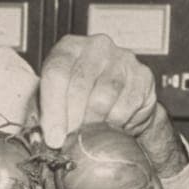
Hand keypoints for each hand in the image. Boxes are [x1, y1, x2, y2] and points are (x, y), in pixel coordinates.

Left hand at [37, 33, 184, 177]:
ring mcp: (122, 58)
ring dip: (93, 124)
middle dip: (71, 121)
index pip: (56, 73)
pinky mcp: (143, 76)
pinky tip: (110, 126)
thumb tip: (47, 139)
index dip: (52, 109)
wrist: (119, 102)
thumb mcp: (55, 103)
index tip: (54, 138)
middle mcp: (96, 46)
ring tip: (89, 134)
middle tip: (69, 142)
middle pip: (79, 86)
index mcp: (68, 48)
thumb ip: (45, 116)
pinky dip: (115, 124)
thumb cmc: (80, 102)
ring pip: (102, 98)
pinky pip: (125, 107)